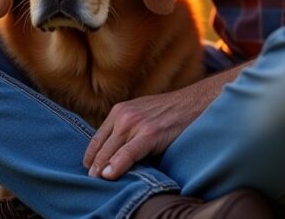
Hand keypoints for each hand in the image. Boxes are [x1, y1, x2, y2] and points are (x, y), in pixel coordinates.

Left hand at [83, 64, 247, 179]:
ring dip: (101, 169)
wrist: (194, 102)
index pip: (97, 139)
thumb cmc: (169, 113)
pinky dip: (116, 165)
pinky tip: (109, 175)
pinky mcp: (149, 133)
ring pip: (110, 152)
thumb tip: (114, 156)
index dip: (91, 157)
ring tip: (97, 182)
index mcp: (119, 111)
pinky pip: (127, 153)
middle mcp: (124, 116)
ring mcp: (136, 124)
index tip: (90, 171)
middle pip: (101, 147)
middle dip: (94, 166)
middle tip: (91, 182)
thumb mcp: (142, 115)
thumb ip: (127, 130)